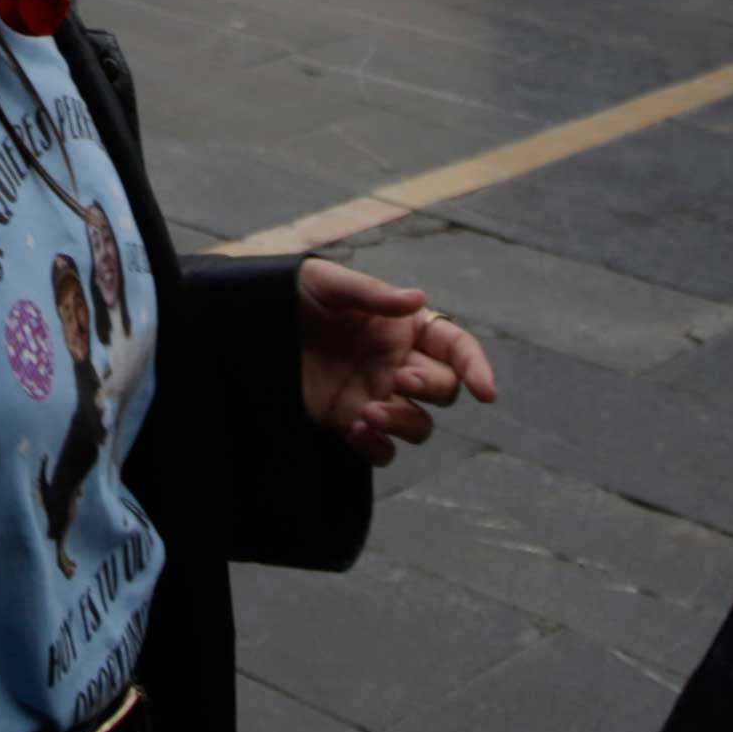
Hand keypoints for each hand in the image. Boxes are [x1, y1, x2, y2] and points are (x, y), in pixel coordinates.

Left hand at [291, 257, 496, 458]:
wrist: (248, 326)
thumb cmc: (291, 294)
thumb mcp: (328, 282)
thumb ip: (372, 293)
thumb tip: (418, 300)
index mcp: (403, 327)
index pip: (455, 347)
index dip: (476, 366)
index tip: (484, 391)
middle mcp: (397, 364)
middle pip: (444, 390)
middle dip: (431, 388)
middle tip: (399, 379)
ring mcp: (376, 396)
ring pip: (419, 424)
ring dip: (405, 423)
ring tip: (368, 412)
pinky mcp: (350, 423)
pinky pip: (383, 450)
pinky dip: (379, 447)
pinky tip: (356, 431)